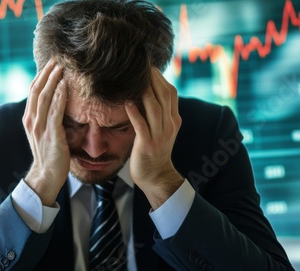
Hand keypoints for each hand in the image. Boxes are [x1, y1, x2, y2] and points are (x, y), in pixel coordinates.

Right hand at [23, 59, 68, 205]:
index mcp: (29, 118)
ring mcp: (40, 127)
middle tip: (57, 59)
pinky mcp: (51, 134)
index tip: (50, 63)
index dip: (41, 75)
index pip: (33, 91)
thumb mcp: (43, 133)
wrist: (46, 175)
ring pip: (44, 97)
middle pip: (36, 90)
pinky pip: (55, 112)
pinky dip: (59, 97)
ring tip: (61, 67)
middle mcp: (32, 120)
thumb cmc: (48, 154)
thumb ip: (45, 118)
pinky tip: (65, 86)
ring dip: (53, 80)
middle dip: (47, 73)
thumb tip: (54, 103)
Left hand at [125, 68, 183, 208]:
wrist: (156, 176)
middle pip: (164, 95)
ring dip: (144, 91)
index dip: (160, 77)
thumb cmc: (153, 151)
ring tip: (134, 78)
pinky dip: (135, 113)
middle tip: (140, 64)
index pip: (170, 92)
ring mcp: (160, 135)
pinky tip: (126, 103)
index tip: (148, 65)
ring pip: (155, 108)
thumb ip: (156, 112)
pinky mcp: (147, 145)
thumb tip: (144, 92)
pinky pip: (142, 126)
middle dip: (152, 78)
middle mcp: (169, 124)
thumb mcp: (160, 129)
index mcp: (173, 119)